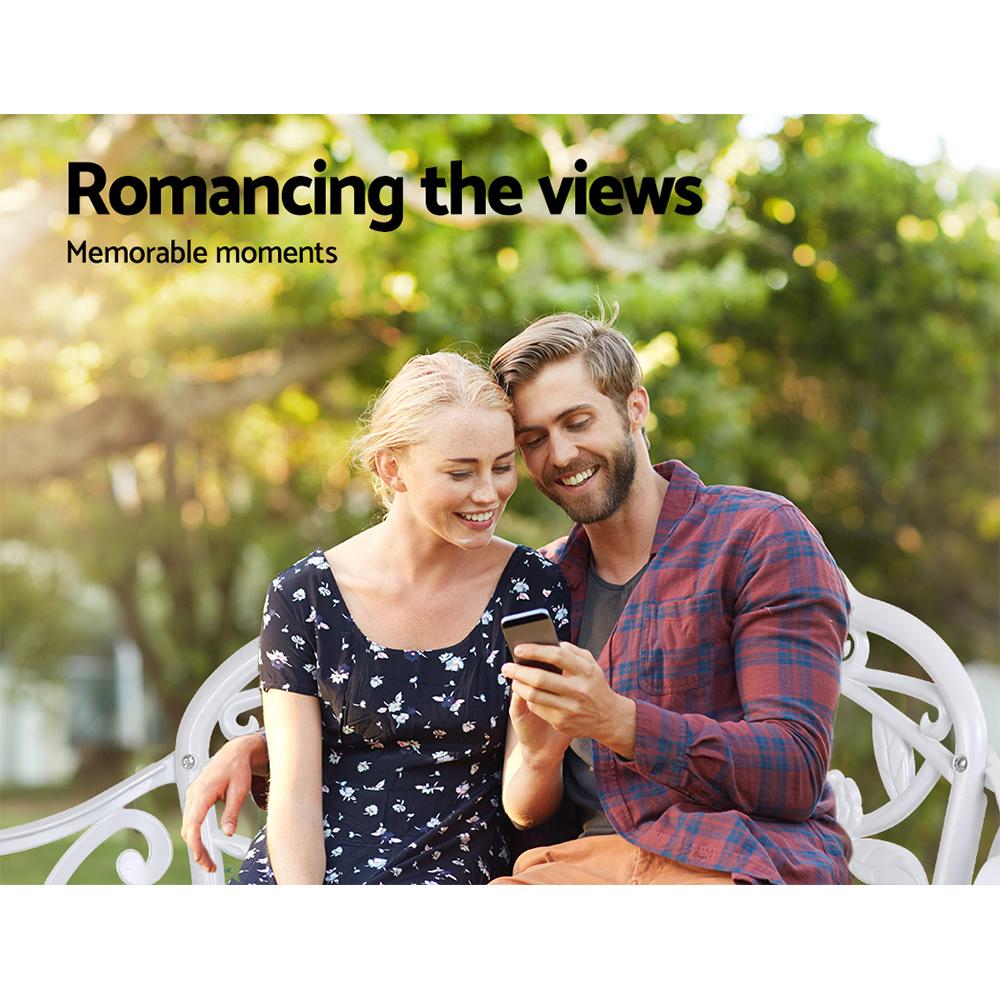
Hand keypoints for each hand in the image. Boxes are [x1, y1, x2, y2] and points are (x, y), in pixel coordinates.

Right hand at [180, 733, 265, 872]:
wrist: (235, 752)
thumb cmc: (238, 767)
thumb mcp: (240, 790)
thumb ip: (232, 812)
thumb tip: (228, 831)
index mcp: (203, 792)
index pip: (193, 824)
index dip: (195, 844)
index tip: (201, 857)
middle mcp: (194, 794)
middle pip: (188, 829)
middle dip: (196, 850)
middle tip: (209, 865)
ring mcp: (192, 795)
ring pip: (188, 826)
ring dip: (195, 844)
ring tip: (207, 859)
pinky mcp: (195, 798)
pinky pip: (191, 820)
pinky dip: (195, 834)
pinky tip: (203, 844)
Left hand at [501, 642, 636, 758]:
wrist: (608, 718)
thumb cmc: (594, 685)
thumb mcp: (591, 665)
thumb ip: (572, 652)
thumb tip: (550, 643)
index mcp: (586, 671)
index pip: (556, 656)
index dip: (535, 650)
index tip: (518, 648)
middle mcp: (579, 690)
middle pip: (540, 678)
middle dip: (518, 671)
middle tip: (506, 666)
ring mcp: (570, 708)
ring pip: (534, 695)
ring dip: (518, 685)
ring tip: (512, 679)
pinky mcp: (563, 722)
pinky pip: (537, 709)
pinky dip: (528, 699)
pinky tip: (525, 693)